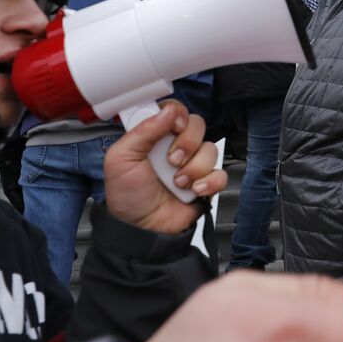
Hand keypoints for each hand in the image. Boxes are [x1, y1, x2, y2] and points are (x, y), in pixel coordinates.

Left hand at [103, 101, 225, 234]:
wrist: (142, 230)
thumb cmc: (127, 196)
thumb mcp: (121, 158)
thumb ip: (143, 131)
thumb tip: (168, 111)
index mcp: (154, 136)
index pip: (174, 111)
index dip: (178, 114)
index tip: (174, 126)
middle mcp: (175, 147)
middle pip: (197, 124)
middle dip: (187, 142)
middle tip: (172, 160)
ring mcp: (192, 164)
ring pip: (210, 149)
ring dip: (195, 167)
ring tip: (178, 183)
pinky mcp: (205, 183)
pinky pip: (221, 173)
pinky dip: (210, 182)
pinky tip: (194, 191)